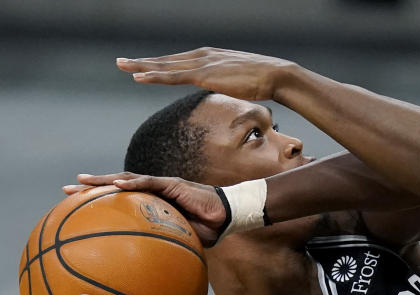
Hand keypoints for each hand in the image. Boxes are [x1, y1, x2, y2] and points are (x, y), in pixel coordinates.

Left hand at [64, 172, 225, 245]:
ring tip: (82, 181)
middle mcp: (152, 192)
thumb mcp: (181, 243)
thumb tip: (150, 274)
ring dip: (103, 180)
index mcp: (151, 204)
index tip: (75, 207)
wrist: (227, 216)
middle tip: (66, 190)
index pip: (120, 200)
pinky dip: (132, 183)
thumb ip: (164, 250)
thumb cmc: (207, 230)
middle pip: (115, 186)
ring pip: (126, 179)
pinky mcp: (172, 184)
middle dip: (90, 187)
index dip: (98, 202)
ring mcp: (161, 186)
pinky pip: (149, 183)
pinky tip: (116, 184)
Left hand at [116, 47, 299, 100]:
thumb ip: (229, 81)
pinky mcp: (203, 75)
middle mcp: (201, 56)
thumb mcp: (241, 80)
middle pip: (166, 60)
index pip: (178, 61)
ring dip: (141, 66)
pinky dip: (154, 76)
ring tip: (122, 66)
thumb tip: (229, 88)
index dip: (159, 64)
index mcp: (210, 57)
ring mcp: (201, 64)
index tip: (143, 66)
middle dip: (142, 62)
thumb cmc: (263, 80)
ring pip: (164, 66)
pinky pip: (172, 76)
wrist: (274, 75)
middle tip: (121, 62)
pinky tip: (139, 77)